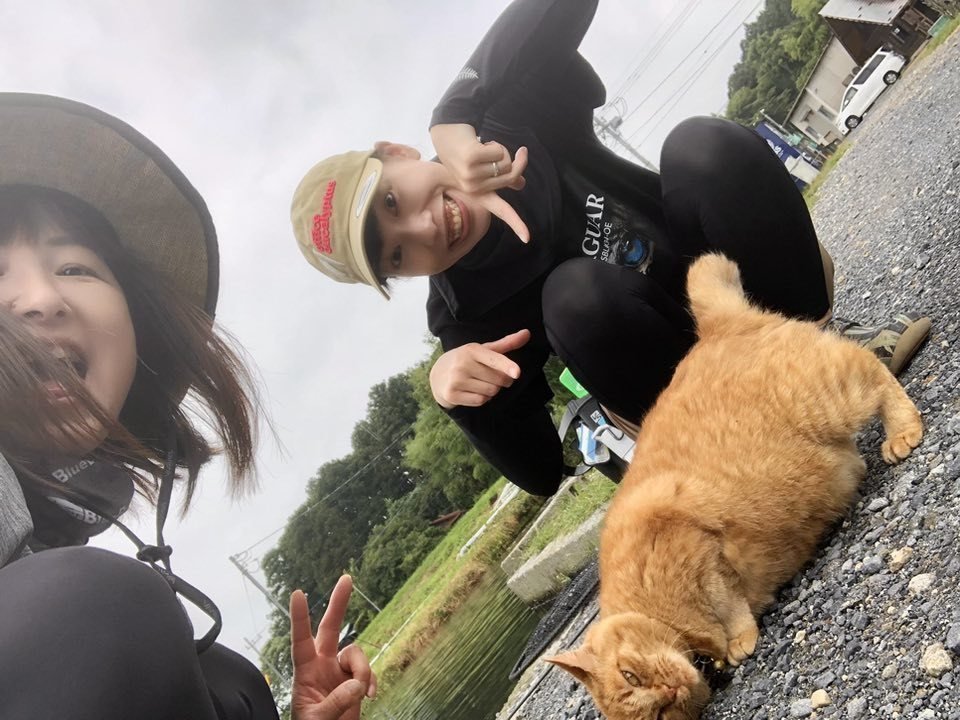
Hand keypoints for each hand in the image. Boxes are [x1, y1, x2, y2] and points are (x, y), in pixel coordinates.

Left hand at [289, 577, 375, 719]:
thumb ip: (335, 702)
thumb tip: (357, 684)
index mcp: (305, 672)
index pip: (300, 640)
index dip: (300, 618)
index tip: (297, 593)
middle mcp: (322, 666)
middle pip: (330, 628)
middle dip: (339, 604)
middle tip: (347, 578)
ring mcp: (340, 673)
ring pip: (356, 653)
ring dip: (363, 671)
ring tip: (361, 694)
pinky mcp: (356, 683)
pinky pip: (369, 672)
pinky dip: (372, 681)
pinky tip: (369, 696)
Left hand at [429, 123, 529, 242]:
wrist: (445, 134)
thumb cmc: (465, 151)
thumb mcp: (483, 168)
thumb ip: (502, 177)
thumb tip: (520, 184)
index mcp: (478, 193)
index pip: (501, 211)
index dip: (516, 224)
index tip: (527, 239)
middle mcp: (474, 189)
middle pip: (511, 175)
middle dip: (510, 158)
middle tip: (494, 150)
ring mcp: (471, 175)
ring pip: (506, 162)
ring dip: (499, 150)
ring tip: (483, 148)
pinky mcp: (472, 159)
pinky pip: (500, 152)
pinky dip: (495, 144)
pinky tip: (480, 143)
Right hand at [430, 329, 530, 408]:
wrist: (437, 375)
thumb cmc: (467, 360)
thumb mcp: (483, 350)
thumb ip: (506, 343)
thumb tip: (527, 333)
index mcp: (472, 350)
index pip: (494, 359)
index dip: (507, 366)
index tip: (517, 373)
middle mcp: (463, 363)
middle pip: (498, 379)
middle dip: (502, 381)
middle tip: (493, 377)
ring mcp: (456, 379)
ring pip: (491, 391)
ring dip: (492, 390)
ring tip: (480, 383)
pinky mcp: (452, 394)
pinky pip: (480, 400)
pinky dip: (483, 398)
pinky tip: (474, 391)